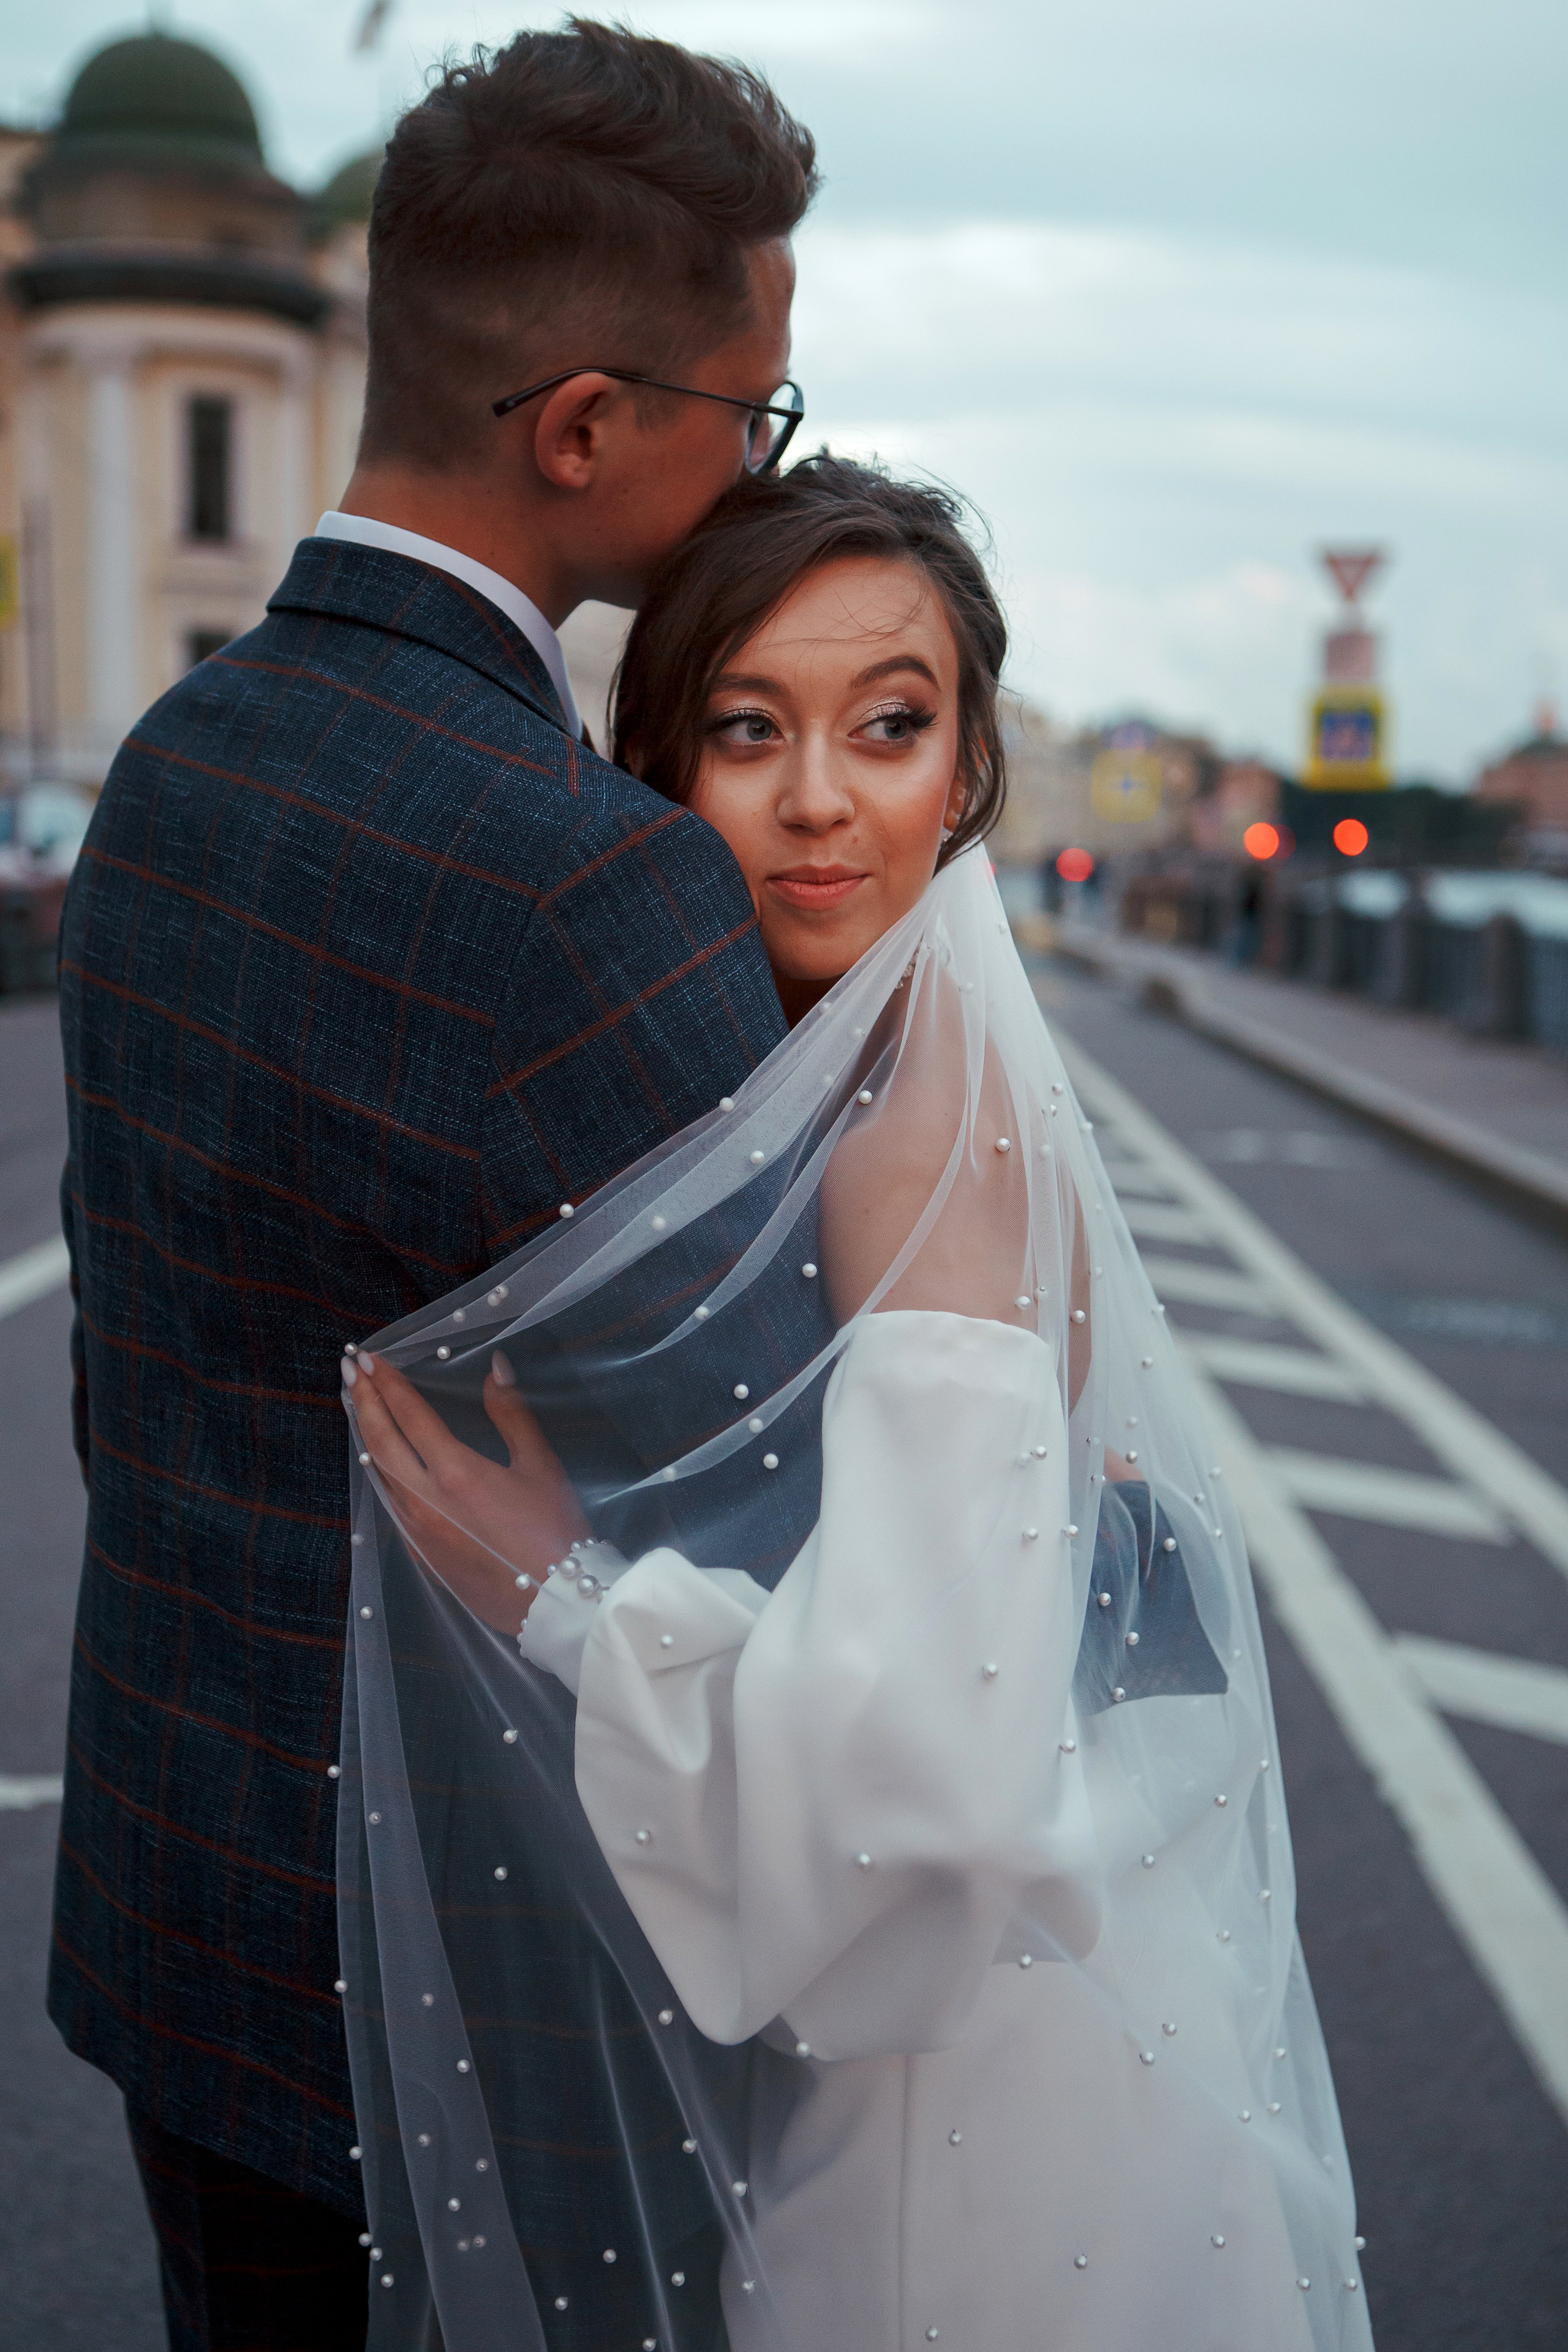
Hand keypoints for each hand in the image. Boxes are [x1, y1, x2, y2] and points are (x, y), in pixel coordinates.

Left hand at [344, 1349, 588, 1632]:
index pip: (410, 1416)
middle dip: (363, 1402)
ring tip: (360, 1408)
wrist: (553, 1604)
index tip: (370, 1358)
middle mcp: (425, 1502)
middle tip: (351, 1372)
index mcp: (456, 1473)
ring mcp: (418, 1532)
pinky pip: (391, 1506)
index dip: (388, 1383)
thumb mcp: (541, 1466)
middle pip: (380, 1442)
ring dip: (367, 1437)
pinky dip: (382, 1475)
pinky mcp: (421, 1556)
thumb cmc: (555, 1532)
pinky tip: (384, 1464)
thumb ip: (512, 1414)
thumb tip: (495, 1367)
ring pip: (379, 1476)